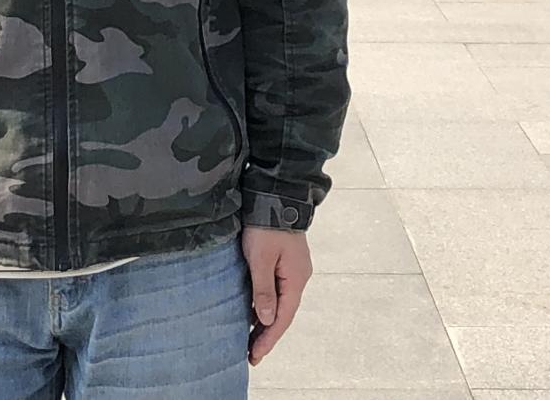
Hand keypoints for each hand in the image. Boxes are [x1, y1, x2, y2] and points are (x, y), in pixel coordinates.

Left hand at [240, 225, 311, 366]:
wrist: (276, 193)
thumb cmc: (266, 225)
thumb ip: (264, 289)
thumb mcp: (261, 258)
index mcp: (296, 279)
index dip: (268, 338)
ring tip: (250, 337)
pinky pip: (277, 288)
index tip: (255, 355)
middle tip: (251, 354)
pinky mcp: (285, 259)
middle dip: (267, 334)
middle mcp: (298, 276)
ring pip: (279, 301)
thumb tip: (268, 319)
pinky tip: (255, 310)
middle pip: (283, 312)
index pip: (282, 317)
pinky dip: (266, 303)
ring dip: (266, 319)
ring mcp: (293, 267)